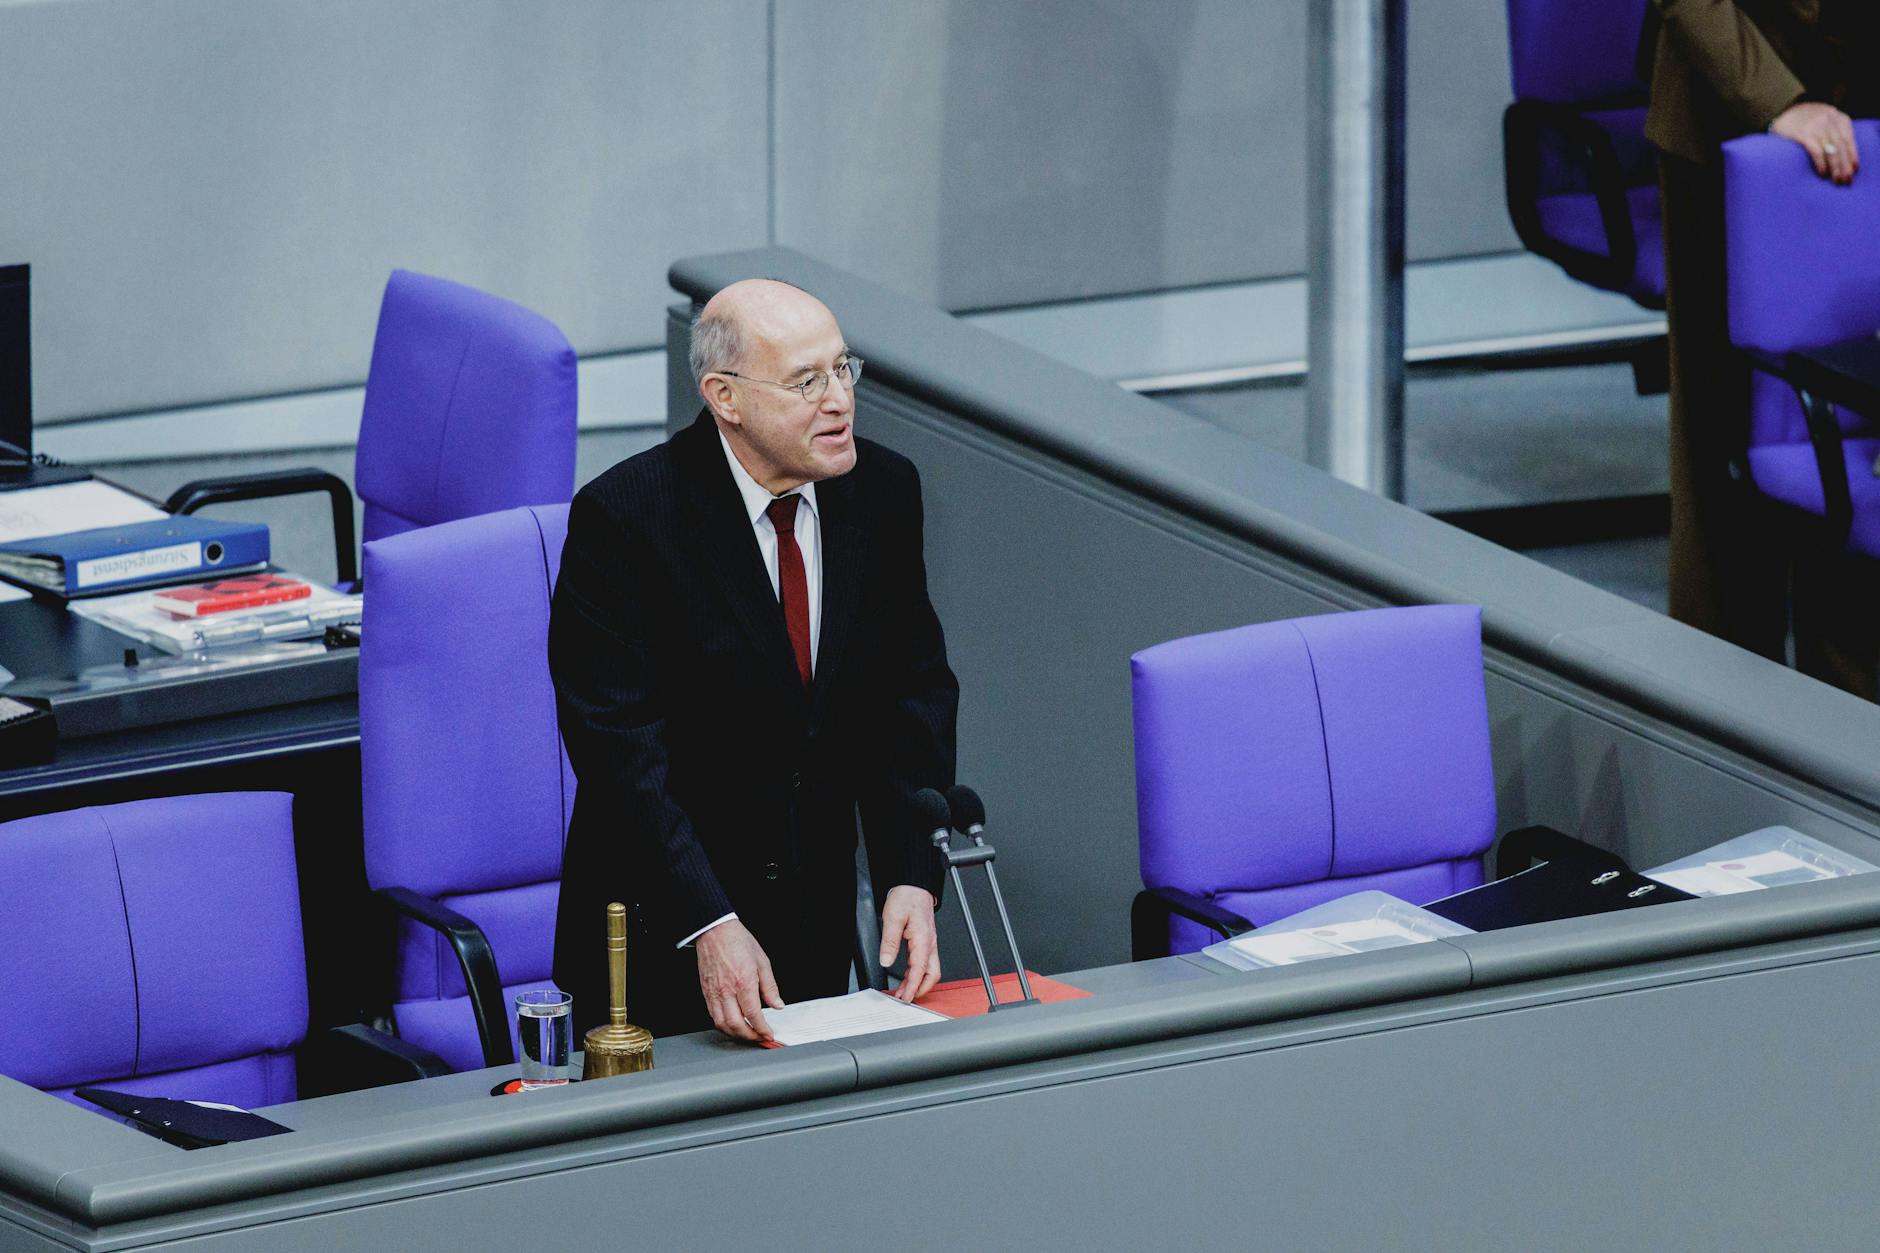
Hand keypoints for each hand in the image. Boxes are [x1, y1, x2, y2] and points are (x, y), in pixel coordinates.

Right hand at [695, 920, 782, 1041]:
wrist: (715, 931)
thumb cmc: (738, 941)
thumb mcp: (762, 962)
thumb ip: (770, 987)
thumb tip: (778, 1004)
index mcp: (744, 981)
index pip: (753, 1014)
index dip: (762, 1029)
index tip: (768, 1034)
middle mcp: (727, 990)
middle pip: (737, 1024)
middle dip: (750, 1036)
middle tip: (760, 1038)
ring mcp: (714, 992)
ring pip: (722, 1024)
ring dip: (736, 1034)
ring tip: (748, 1034)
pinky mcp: (706, 993)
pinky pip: (713, 1015)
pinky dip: (724, 1025)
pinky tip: (733, 1024)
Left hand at [878, 885, 941, 1002]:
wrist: (914, 885)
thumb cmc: (907, 897)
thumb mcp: (892, 918)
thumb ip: (889, 941)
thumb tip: (886, 960)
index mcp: (923, 939)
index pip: (919, 970)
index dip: (913, 987)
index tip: (906, 998)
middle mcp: (930, 943)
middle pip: (932, 974)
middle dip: (920, 989)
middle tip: (906, 998)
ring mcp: (929, 943)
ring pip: (930, 970)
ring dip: (918, 982)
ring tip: (903, 991)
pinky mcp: (925, 941)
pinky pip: (925, 962)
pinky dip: (917, 973)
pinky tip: (906, 976)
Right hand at [1770, 102, 1859, 184]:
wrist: (1780, 109)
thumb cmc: (1802, 120)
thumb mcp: (1823, 120)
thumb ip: (1834, 130)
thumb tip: (1842, 154)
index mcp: (1837, 117)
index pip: (1849, 138)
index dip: (1852, 155)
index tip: (1854, 170)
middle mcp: (1829, 119)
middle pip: (1841, 145)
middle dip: (1844, 164)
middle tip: (1845, 179)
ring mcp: (1816, 125)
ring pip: (1831, 149)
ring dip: (1835, 167)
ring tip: (1835, 179)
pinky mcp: (1802, 133)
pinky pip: (1816, 151)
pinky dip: (1821, 163)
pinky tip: (1822, 172)